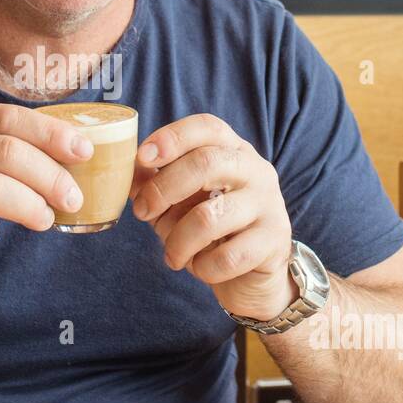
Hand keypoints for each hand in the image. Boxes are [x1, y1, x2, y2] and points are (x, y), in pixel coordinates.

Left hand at [129, 113, 296, 322]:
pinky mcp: (274, 241)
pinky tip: (201, 267)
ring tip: (172, 255)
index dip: (172, 137)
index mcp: (232, 151)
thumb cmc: (211, 230)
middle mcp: (256, 170)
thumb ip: (156, 183)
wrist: (254, 275)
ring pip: (210, 217)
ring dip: (178, 241)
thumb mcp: (181, 202)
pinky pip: (228, 256)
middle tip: (142, 212)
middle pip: (206, 163)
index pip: (207, 127)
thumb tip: (128, 172)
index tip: (142, 157)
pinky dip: (204, 267)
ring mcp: (269, 204)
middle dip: (163, 188)